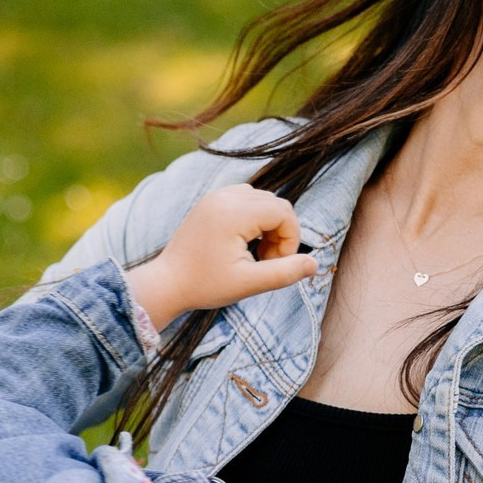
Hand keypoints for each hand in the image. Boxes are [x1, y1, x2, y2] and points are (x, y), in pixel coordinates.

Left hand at [125, 185, 318, 324]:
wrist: (167, 283)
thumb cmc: (204, 285)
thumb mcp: (248, 283)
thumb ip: (284, 273)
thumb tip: (314, 264)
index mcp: (233, 213)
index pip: (284, 212)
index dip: (290, 239)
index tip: (274, 264)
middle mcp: (224, 197)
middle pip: (275, 204)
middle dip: (280, 233)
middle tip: (264, 261)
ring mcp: (215, 196)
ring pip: (262, 200)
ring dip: (268, 225)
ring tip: (253, 253)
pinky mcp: (210, 201)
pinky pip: (245, 199)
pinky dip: (253, 218)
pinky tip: (242, 243)